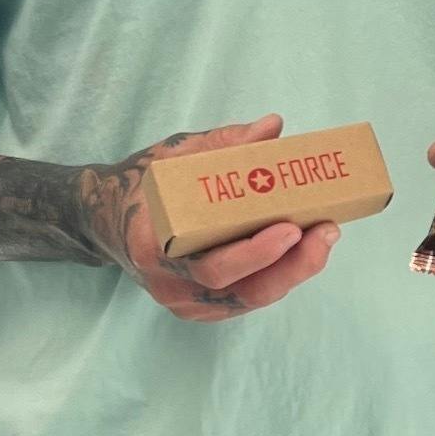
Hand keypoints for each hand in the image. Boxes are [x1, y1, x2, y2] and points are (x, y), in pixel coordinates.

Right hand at [83, 116, 338, 322]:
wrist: (109, 220)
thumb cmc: (147, 186)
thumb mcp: (176, 157)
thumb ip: (223, 144)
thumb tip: (273, 127)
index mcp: (154, 247)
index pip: (211, 265)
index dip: (255, 253)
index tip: (291, 227)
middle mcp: (168, 285)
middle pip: (241, 290)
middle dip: (292, 264)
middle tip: (325, 230)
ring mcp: (185, 303)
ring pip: (250, 298)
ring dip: (294, 270)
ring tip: (324, 236)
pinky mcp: (202, 308)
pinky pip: (247, 298)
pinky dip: (279, 276)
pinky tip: (303, 250)